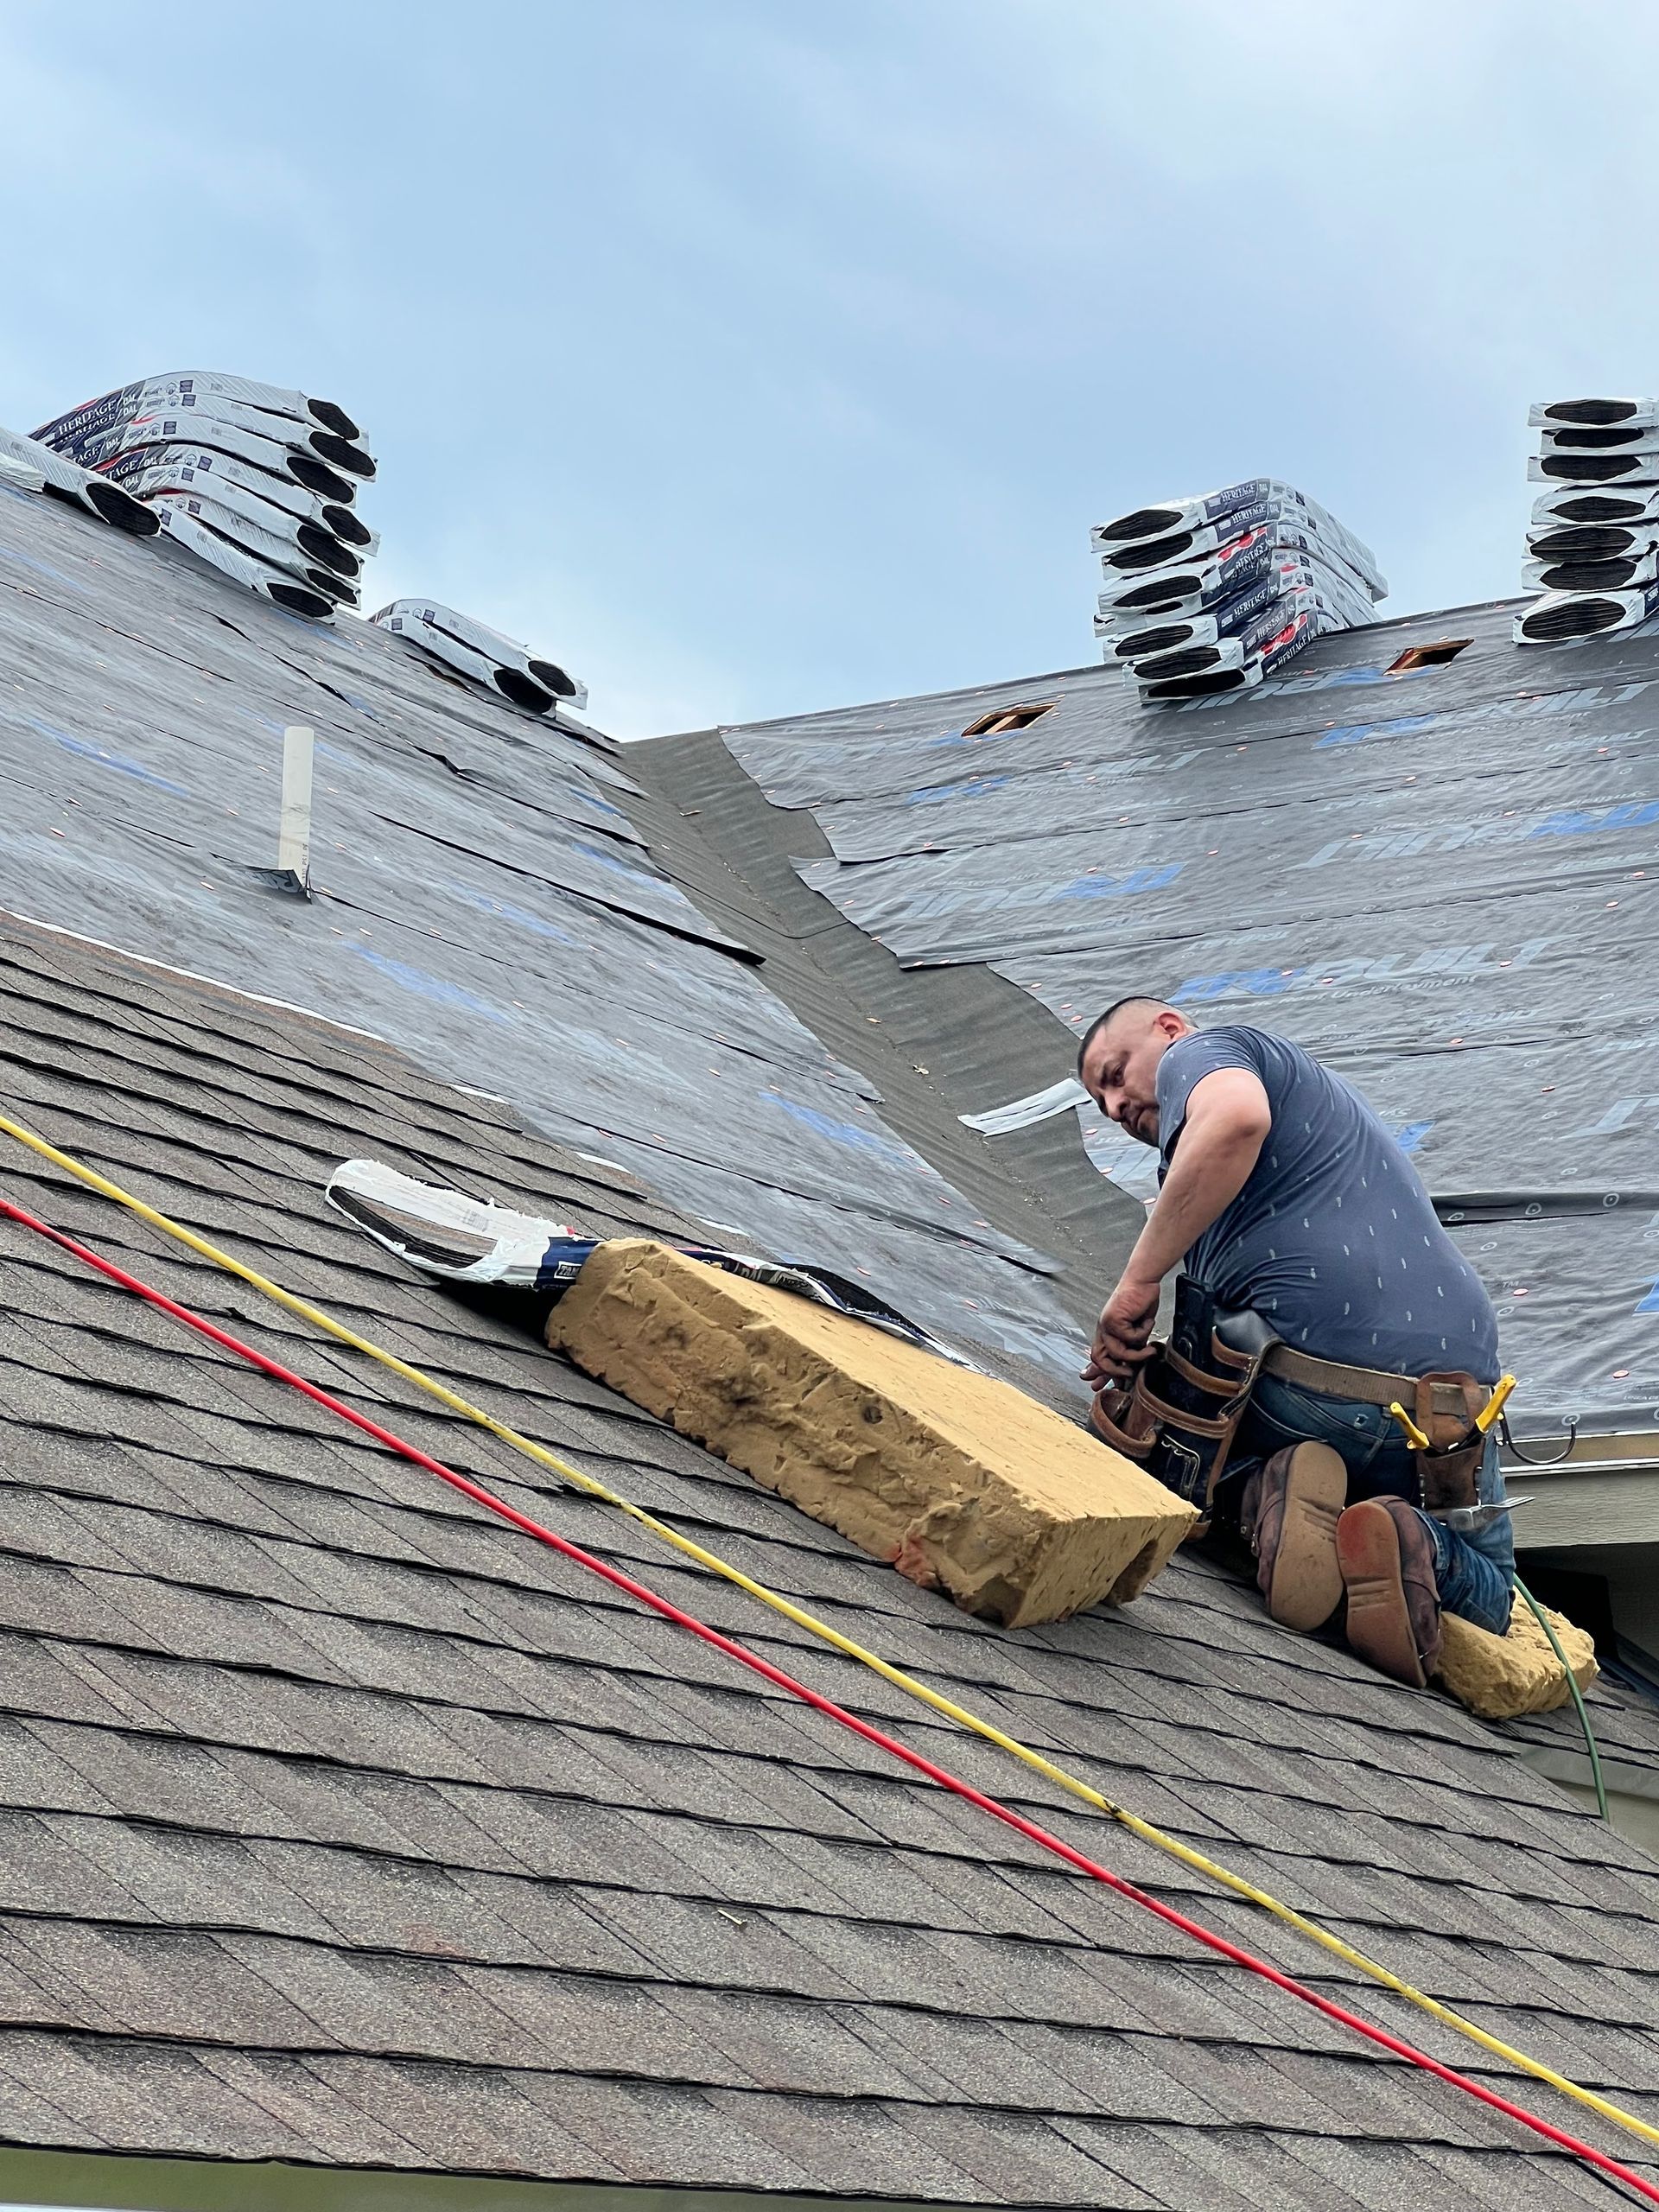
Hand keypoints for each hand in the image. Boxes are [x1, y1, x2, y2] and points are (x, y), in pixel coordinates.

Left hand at [1083, 1273, 1160, 1387]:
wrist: (1143, 1281)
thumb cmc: (1141, 1302)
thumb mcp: (1138, 1332)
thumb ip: (1133, 1349)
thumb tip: (1132, 1369)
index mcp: (1107, 1332)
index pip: (1098, 1357)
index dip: (1097, 1373)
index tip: (1097, 1386)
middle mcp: (1103, 1329)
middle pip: (1099, 1358)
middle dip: (1114, 1371)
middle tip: (1131, 1373)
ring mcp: (1106, 1323)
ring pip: (1116, 1352)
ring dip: (1135, 1355)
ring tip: (1149, 1351)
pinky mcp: (1114, 1318)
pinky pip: (1129, 1337)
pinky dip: (1142, 1332)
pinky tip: (1147, 1322)